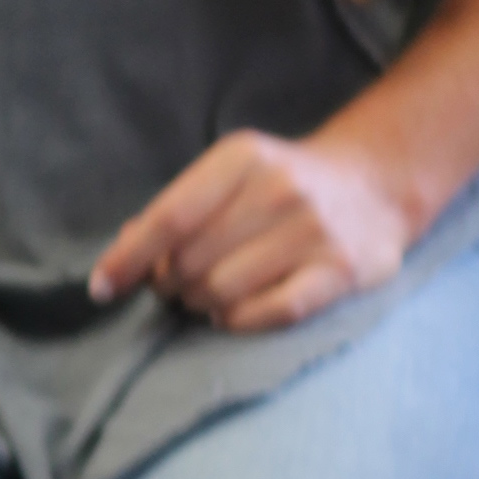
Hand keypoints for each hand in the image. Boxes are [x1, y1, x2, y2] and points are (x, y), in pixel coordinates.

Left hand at [90, 132, 414, 333]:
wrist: (376, 183)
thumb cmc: (283, 182)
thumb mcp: (231, 173)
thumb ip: (181, 206)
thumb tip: (126, 249)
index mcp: (242, 158)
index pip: (169, 218)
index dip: (128, 258)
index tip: (101, 287)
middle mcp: (279, 191)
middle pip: (191, 261)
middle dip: (168, 283)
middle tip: (173, 285)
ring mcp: (314, 232)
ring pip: (224, 291)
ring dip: (200, 304)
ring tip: (203, 296)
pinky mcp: (342, 271)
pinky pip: (271, 312)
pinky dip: (238, 321)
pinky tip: (231, 313)